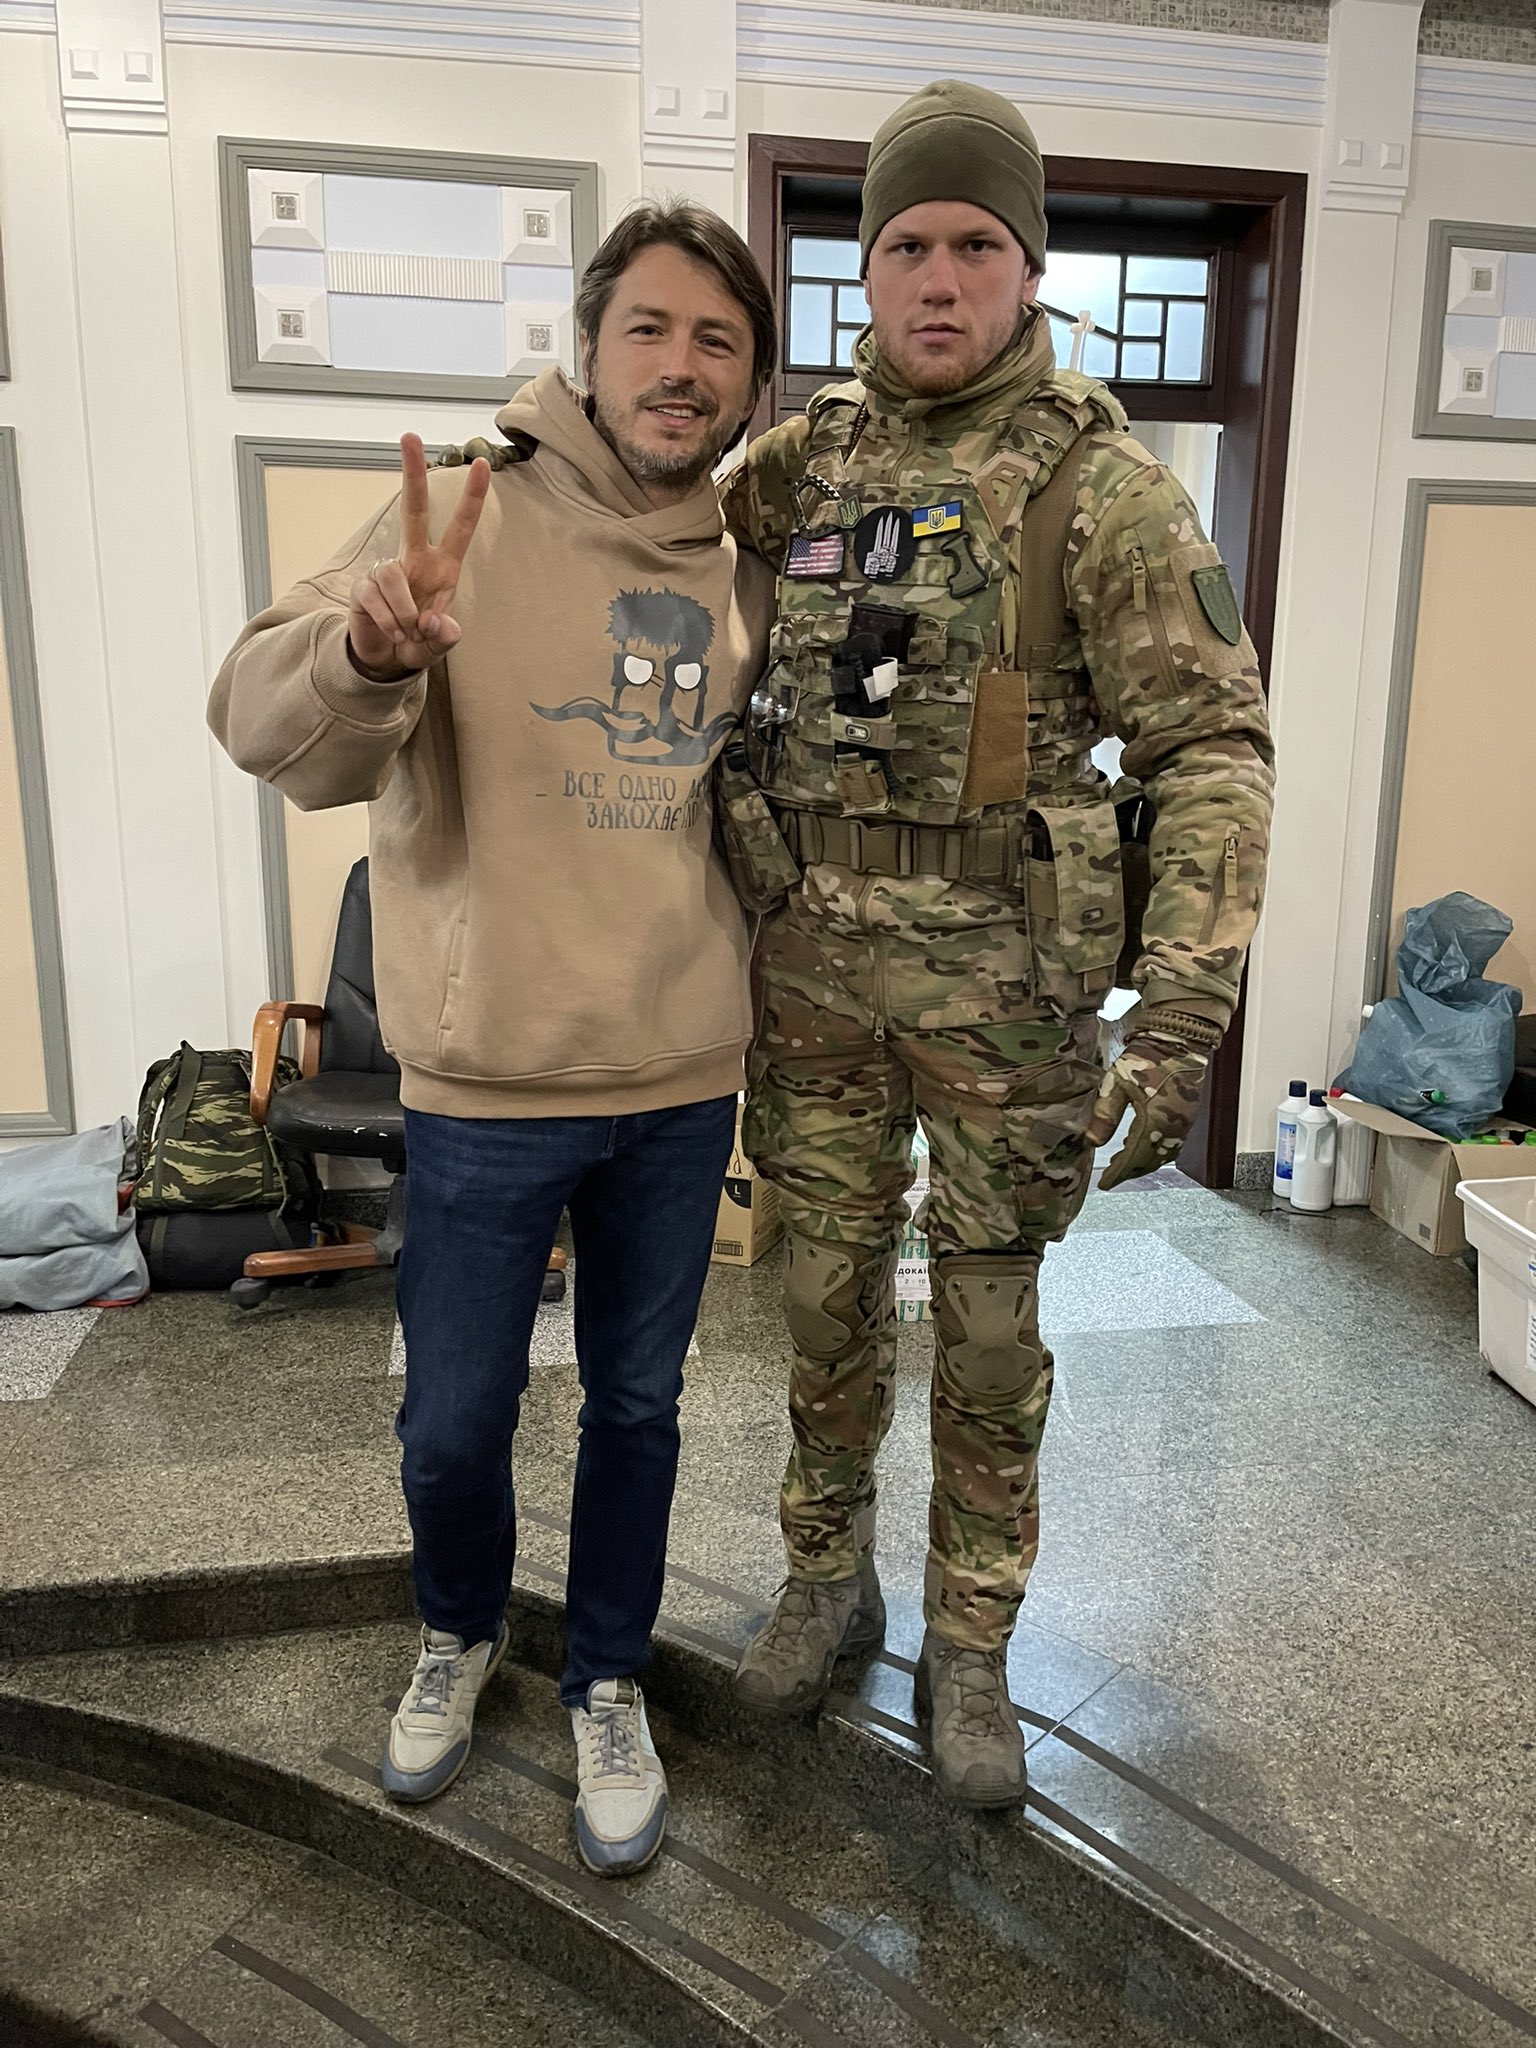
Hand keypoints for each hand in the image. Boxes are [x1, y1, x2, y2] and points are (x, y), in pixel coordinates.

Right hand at [347, 432, 489, 681]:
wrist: (386, 660)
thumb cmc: (419, 642)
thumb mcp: (439, 645)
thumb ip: (445, 637)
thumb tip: (436, 622)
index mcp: (442, 566)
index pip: (460, 527)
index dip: (472, 498)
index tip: (482, 464)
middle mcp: (414, 559)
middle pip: (412, 509)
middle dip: (411, 472)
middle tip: (409, 435)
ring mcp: (385, 569)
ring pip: (394, 576)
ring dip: (405, 615)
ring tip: (408, 633)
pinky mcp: (363, 586)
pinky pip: (377, 599)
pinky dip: (390, 623)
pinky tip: (392, 633)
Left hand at [1085, 1024, 1214, 1191]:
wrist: (1180, 1040)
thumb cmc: (1148, 1057)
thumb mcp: (1118, 1083)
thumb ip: (1105, 1113)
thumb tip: (1092, 1141)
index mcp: (1154, 1123)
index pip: (1133, 1158)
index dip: (1118, 1173)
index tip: (1105, 1184)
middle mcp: (1172, 1128)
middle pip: (1149, 1161)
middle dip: (1130, 1171)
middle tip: (1112, 1176)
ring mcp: (1183, 1123)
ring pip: (1163, 1155)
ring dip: (1144, 1163)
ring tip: (1124, 1164)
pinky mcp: (1188, 1115)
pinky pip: (1173, 1144)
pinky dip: (1157, 1151)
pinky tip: (1144, 1145)